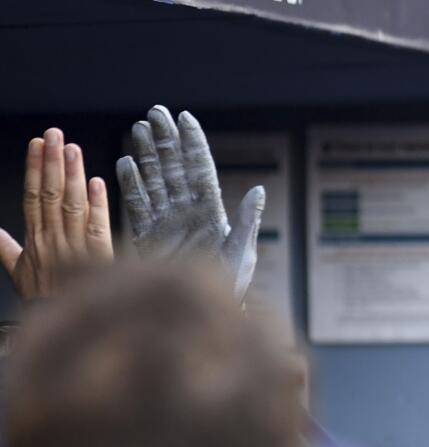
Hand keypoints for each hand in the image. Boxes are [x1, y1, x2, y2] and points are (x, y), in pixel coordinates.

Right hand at [0, 128, 112, 301]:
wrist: (64, 328)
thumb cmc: (45, 302)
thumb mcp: (19, 275)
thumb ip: (6, 250)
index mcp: (35, 241)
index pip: (33, 197)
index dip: (34, 169)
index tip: (36, 145)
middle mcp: (52, 241)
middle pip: (50, 195)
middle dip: (51, 162)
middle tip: (54, 134)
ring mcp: (74, 250)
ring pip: (71, 205)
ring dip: (72, 175)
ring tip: (72, 149)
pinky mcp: (97, 261)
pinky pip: (96, 228)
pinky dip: (97, 205)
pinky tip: (97, 183)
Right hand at [117, 106, 263, 301]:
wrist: (200, 309)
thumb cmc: (229, 284)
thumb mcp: (242, 251)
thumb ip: (247, 220)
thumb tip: (260, 190)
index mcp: (212, 210)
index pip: (200, 168)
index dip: (192, 143)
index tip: (184, 117)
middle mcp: (187, 210)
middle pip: (174, 167)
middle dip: (165, 140)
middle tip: (155, 112)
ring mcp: (166, 220)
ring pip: (154, 179)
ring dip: (146, 154)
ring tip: (139, 128)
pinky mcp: (147, 234)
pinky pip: (136, 204)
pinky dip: (130, 184)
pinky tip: (124, 162)